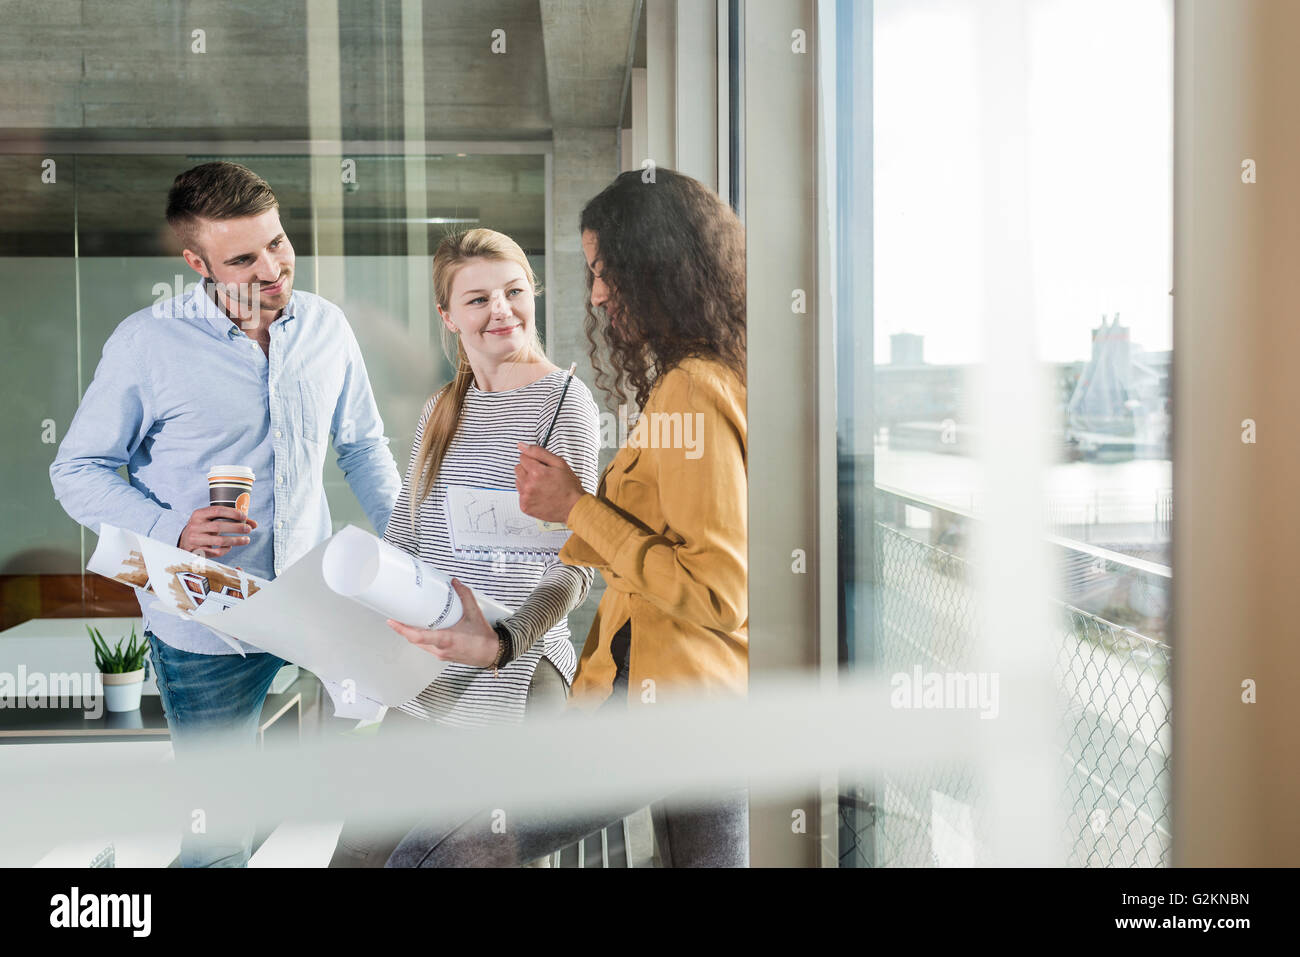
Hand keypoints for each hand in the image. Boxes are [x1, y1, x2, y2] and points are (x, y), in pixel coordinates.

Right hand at [178, 506, 257, 557]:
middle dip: (236, 527)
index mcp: (199, 514)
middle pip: (219, 526)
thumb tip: (254, 524)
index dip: (232, 513)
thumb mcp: (212, 521)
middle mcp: (195, 525)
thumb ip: (231, 520)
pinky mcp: (196, 551)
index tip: (244, 517)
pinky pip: (215, 552)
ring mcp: (194, 539)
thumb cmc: (204, 529)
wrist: (184, 542)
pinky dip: (225, 550)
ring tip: (246, 540)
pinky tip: (230, 547)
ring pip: (219, 540)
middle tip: (249, 529)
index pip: (217, 510)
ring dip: (235, 540)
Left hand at [386, 579, 500, 667]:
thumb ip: (465, 596)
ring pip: (420, 645)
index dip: (402, 629)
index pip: (417, 636)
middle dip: (404, 629)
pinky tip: (425, 631)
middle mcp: (440, 649)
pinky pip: (428, 647)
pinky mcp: (443, 656)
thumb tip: (455, 583)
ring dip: (413, 635)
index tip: (392, 621)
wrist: (492, 653)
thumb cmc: (484, 639)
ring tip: (408, 622)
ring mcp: (441, 654)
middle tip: (396, 617)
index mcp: (446, 639)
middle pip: (414, 640)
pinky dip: (422, 639)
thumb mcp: (475, 613)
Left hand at [514, 443, 583, 523]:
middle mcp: (528, 485)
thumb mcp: (559, 463)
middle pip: (518, 469)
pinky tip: (540, 495)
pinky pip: (520, 494)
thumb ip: (538, 452)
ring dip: (527, 482)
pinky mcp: (524, 506)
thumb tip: (521, 446)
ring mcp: (525, 497)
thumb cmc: (568, 487)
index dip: (533, 460)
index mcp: (536, 472)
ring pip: (518, 481)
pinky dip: (528, 494)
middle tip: (543, 476)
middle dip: (528, 470)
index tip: (542, 466)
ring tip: (542, 486)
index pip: (523, 457)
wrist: (573, 507)